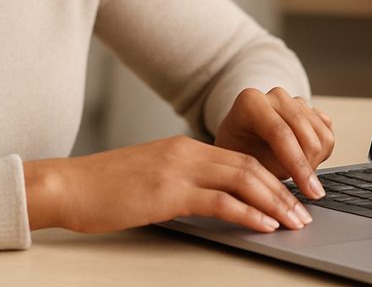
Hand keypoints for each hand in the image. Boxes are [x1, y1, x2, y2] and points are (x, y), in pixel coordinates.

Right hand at [23, 135, 313, 233]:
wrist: (68, 186)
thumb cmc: (102, 188)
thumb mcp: (149, 179)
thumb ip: (180, 182)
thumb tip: (209, 200)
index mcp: (183, 147)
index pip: (241, 157)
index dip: (272, 177)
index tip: (291, 197)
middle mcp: (185, 152)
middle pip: (250, 165)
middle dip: (283, 191)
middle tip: (304, 213)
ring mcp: (178, 170)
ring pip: (242, 179)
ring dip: (274, 202)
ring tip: (293, 222)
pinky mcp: (168, 192)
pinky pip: (219, 200)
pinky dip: (248, 212)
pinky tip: (263, 225)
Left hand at [213, 87, 334, 199]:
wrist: (240, 141)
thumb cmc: (237, 156)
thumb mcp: (242, 167)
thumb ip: (264, 177)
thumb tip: (284, 203)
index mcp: (251, 103)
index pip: (281, 133)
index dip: (298, 166)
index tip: (310, 193)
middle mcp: (275, 97)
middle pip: (307, 136)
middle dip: (309, 169)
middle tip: (301, 190)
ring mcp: (294, 101)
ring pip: (323, 136)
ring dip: (315, 162)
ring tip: (296, 173)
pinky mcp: (310, 109)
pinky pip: (328, 133)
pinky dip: (321, 153)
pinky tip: (303, 160)